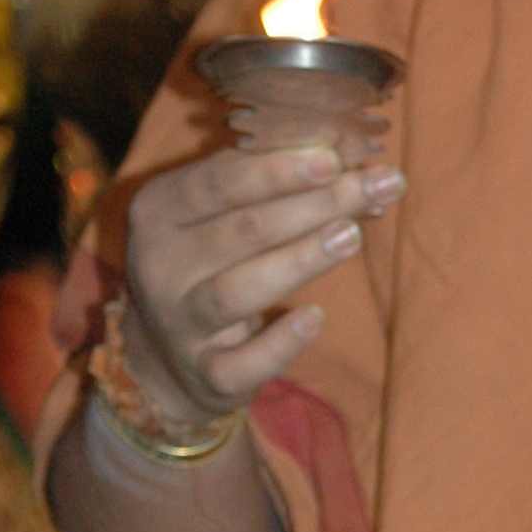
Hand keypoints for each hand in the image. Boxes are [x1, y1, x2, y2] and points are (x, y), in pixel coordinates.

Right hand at [121, 139, 403, 424]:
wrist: (162, 358)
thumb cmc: (211, 265)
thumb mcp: (226, 218)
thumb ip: (281, 190)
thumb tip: (361, 172)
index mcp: (160, 210)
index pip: (220, 181)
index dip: (278, 169)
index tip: (335, 156)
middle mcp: (159, 265)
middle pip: (242, 230)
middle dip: (313, 205)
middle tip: (372, 187)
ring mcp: (179, 324)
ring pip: (237, 291)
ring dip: (298, 261)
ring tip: (351, 235)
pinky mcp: (205, 374)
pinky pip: (244, 362)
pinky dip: (280, 343)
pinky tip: (315, 318)